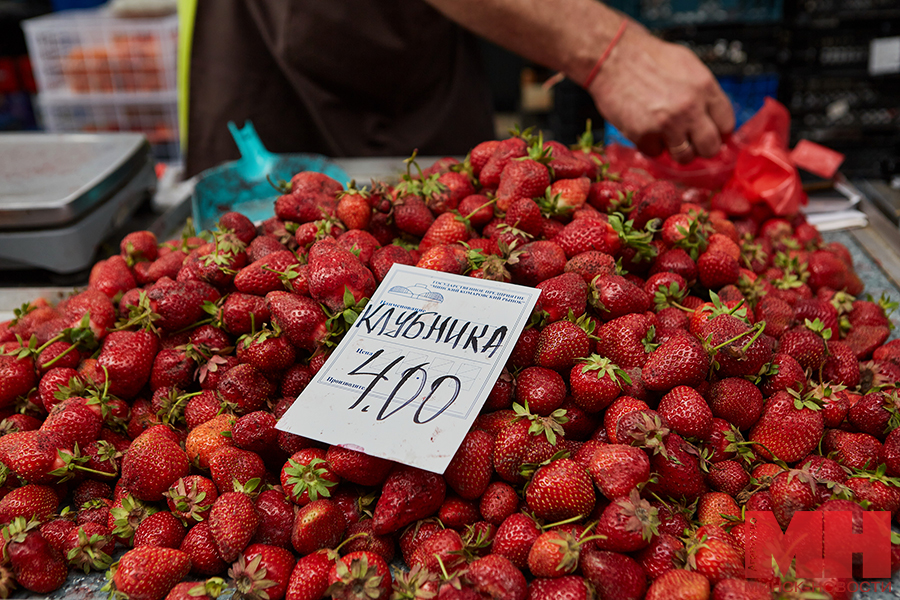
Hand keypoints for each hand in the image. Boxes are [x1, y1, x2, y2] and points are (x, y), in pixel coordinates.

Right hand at [587, 24, 734, 162]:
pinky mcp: (644, 135)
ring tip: (665, 136)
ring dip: (676, 150)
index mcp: (704, 87)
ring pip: (684, 157)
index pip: (726, 124)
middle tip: (689, 141)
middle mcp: (690, 107)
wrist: (612, 56)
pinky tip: (644, 128)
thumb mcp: (686, 65)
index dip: (718, 132)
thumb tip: (712, 116)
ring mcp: (667, 124)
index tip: (710, 133)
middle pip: (710, 147)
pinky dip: (650, 145)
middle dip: (701, 147)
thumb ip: (702, 91)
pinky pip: (655, 153)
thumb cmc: (647, 57)